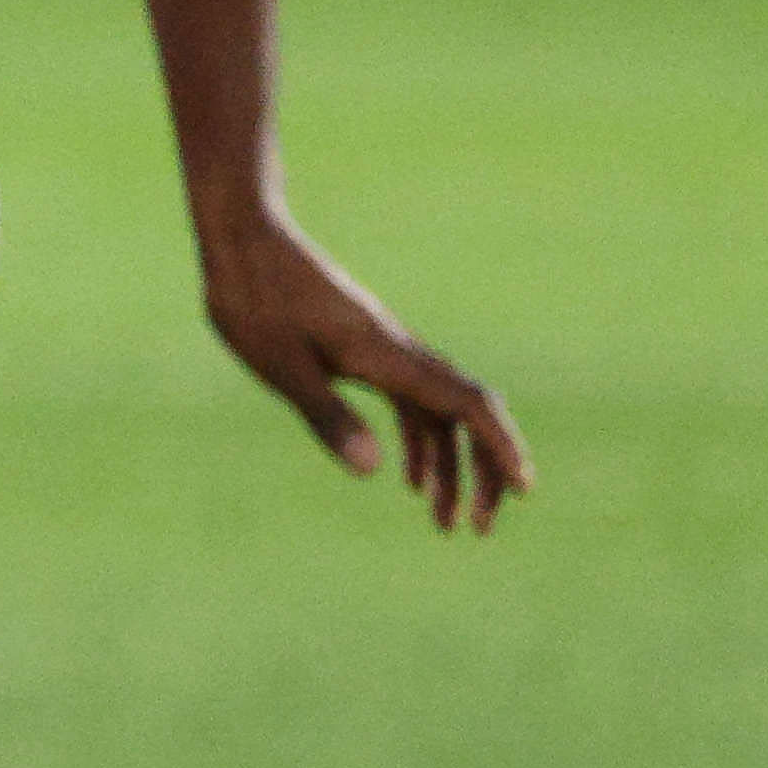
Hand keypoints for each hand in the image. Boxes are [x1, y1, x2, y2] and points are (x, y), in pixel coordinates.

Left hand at [199, 198, 532, 533]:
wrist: (244, 239)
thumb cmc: (253, 300)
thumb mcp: (281, 366)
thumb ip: (327, 416)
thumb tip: (374, 472)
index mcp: (387, 356)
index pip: (466, 403)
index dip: (500, 445)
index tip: (524, 487)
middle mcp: (399, 352)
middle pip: (464, 414)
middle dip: (481, 470)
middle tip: (476, 529)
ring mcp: (385, 349)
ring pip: (439, 411)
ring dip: (449, 464)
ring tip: (446, 521)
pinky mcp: (365, 349)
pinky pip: (410, 401)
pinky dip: (419, 441)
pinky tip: (407, 477)